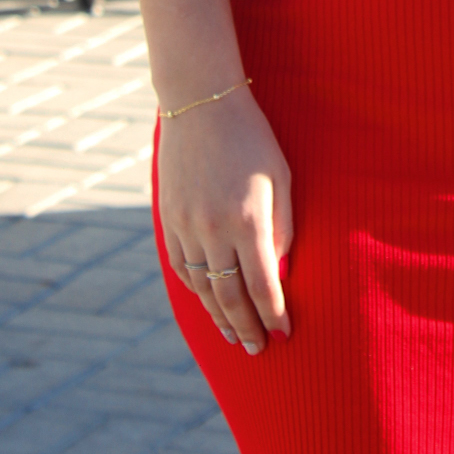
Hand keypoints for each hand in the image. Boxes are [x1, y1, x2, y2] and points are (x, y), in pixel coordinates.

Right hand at [158, 87, 292, 352]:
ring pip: (202, 288)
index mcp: (248, 220)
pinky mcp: (167, 219)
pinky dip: (195, 290)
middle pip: (230, 296)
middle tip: (259, 349)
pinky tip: (208, 302)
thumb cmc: (252, 138)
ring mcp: (186, 226)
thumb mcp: (280, 177)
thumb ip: (282, 227)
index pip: (264, 286)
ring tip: (235, 336)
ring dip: (219, 317)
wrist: (200, 104)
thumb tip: (279, 271)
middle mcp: (214, 230)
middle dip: (247, 327)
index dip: (275, 315)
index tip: (285, 333)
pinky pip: (181, 267)